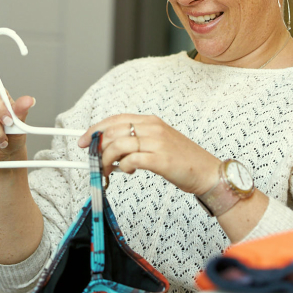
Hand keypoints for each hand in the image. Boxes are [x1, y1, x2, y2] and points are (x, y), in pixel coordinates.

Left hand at [78, 114, 220, 194]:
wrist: (208, 172)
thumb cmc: (183, 160)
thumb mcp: (159, 143)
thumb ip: (137, 143)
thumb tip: (111, 152)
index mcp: (151, 121)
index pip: (116, 119)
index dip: (96, 129)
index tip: (84, 141)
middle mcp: (153, 128)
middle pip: (113, 131)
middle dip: (97, 147)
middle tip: (94, 161)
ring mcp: (157, 143)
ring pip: (118, 145)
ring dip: (106, 160)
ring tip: (108, 171)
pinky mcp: (160, 160)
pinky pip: (131, 160)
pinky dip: (123, 167)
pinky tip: (128, 171)